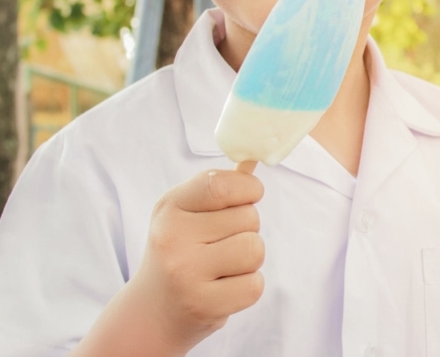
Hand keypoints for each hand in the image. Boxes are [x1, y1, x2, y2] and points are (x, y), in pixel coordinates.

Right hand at [127, 169, 265, 350]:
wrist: (152, 311)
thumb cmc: (180, 252)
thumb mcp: (187, 212)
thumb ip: (220, 187)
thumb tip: (252, 161)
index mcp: (169, 207)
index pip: (220, 184)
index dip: (248, 188)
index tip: (251, 196)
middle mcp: (171, 238)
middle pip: (249, 217)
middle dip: (247, 229)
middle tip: (220, 245)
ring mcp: (185, 273)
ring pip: (254, 249)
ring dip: (250, 259)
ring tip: (223, 266)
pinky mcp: (202, 305)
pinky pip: (254, 285)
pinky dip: (247, 287)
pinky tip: (223, 289)